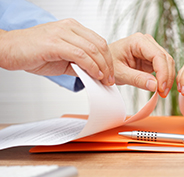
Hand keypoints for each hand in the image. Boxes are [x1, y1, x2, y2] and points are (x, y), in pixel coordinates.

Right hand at [0, 19, 114, 85]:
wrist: (9, 50)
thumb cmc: (33, 53)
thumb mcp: (63, 58)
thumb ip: (79, 63)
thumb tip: (95, 74)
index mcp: (73, 28)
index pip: (99, 41)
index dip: (108, 59)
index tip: (111, 73)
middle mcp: (69, 27)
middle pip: (99, 45)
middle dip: (108, 64)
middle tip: (110, 79)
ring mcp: (62, 34)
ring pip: (92, 50)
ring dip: (102, 68)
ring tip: (104, 80)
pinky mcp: (54, 43)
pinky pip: (80, 55)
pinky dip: (91, 66)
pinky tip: (95, 75)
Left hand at [108, 33, 174, 97]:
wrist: (104, 63)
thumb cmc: (108, 64)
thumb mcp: (120, 73)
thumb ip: (137, 79)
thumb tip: (155, 85)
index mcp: (138, 41)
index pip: (158, 56)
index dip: (163, 72)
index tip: (161, 88)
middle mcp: (147, 42)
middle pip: (166, 59)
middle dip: (167, 77)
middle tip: (163, 93)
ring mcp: (151, 49)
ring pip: (167, 63)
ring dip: (167, 79)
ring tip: (162, 93)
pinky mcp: (152, 58)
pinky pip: (164, 67)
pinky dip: (164, 78)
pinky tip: (161, 88)